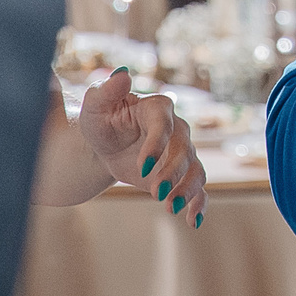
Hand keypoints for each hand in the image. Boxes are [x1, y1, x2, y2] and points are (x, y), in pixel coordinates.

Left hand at [78, 68, 208, 229]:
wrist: (104, 145)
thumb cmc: (100, 120)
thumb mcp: (96, 106)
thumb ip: (107, 90)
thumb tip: (121, 73)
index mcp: (157, 109)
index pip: (164, 125)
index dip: (157, 144)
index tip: (142, 166)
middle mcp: (176, 129)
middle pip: (184, 150)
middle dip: (173, 172)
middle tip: (156, 193)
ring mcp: (181, 152)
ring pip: (195, 169)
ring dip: (187, 189)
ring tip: (170, 208)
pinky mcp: (180, 174)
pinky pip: (198, 188)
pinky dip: (199, 203)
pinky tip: (193, 221)